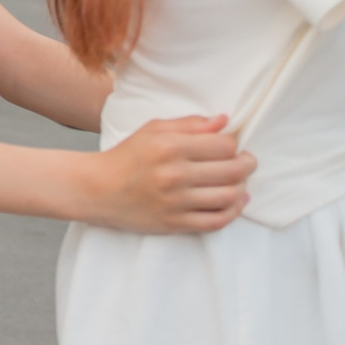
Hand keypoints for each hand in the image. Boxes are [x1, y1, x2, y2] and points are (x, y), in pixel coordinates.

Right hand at [88, 115, 253, 231]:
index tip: (232, 146)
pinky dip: (233, 212)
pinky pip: (216, 221)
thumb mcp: (153, 130)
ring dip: (242, 188)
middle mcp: (174, 174)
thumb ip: (190, 124)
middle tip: (246, 162)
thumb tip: (224, 121)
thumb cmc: (127, 156)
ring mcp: (175, 202)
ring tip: (239, 181)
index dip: (234, 144)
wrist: (98, 190)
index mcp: (169, 147)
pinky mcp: (174, 223)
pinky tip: (236, 202)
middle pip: (232, 170)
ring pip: (228, 196)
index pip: (224, 145)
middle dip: (247, 164)